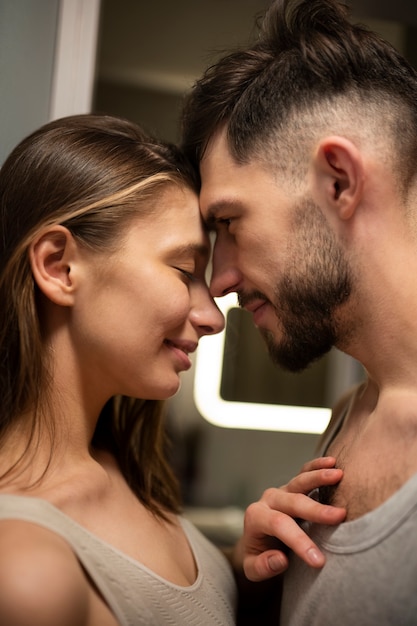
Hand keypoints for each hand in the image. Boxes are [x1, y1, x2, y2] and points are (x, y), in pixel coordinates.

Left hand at [241, 456, 345, 581]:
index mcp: (256, 517)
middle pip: (292, 501)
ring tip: (338, 474)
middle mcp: (268, 499)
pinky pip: (304, 473)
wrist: (255, 543)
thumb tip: (280, 560)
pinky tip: (332, 462)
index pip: (278, 525)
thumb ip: (263, 566)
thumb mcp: (252, 569)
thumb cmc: (257, 557)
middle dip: (316, 509)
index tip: (319, 561)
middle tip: (340, 516)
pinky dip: (317, 466)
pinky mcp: (293, 487)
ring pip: (299, 481)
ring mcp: (281, 491)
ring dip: (318, 477)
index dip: (299, 541)